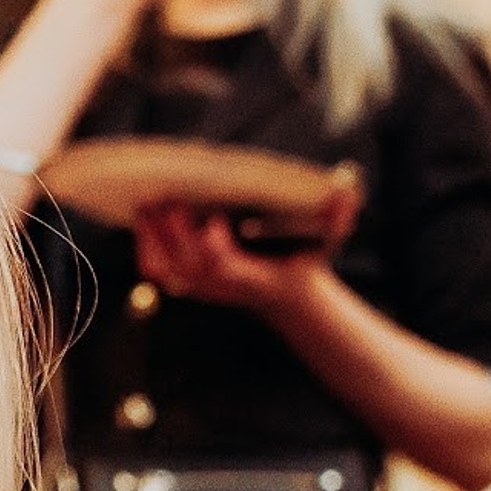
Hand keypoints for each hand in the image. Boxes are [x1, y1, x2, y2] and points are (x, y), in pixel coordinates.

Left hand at [133, 189, 357, 323]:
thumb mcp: (327, 240)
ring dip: (152, 238)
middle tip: (168, 199)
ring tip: (149, 204)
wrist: (286, 297)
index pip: (225, 267)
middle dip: (173, 233)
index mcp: (251, 276)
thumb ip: (337, 217)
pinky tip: (142, 220)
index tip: (215, 220)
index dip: (214, 247)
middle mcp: (221, 285)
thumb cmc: (305, 260)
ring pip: (166, 267)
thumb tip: (348, 193)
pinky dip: (144, 247)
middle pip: (186, 264)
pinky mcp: (187, 282)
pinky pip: (156, 269)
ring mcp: (202, 287)